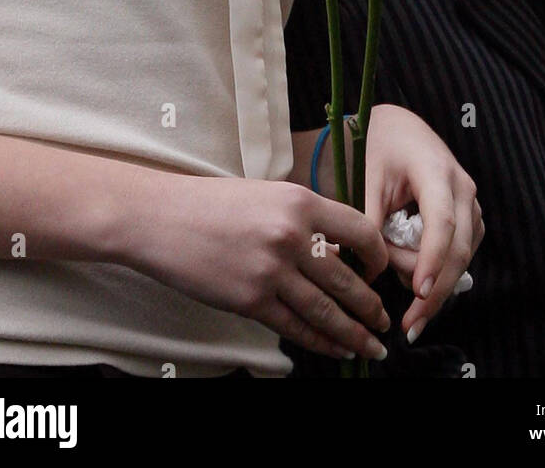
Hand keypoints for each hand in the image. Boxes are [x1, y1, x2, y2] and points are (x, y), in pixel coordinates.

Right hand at [126, 172, 391, 361]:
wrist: (161, 218)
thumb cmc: (213, 204)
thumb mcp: (268, 196)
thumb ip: (304, 220)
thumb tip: (339, 252)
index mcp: (300, 201)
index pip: (361, 231)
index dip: (378, 257)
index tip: (378, 273)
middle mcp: (291, 235)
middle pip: (348, 280)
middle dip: (371, 307)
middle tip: (383, 322)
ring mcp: (271, 270)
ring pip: (327, 311)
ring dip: (355, 333)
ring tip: (371, 346)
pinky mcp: (250, 300)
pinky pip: (296, 327)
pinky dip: (321, 342)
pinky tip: (336, 348)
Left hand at [363, 105, 483, 341]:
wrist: (403, 130)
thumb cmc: (382, 149)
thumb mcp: (368, 179)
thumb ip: (369, 223)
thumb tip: (367, 272)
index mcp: (436, 171)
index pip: (441, 222)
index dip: (431, 261)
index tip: (418, 294)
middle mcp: (463, 188)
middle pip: (458, 250)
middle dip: (436, 292)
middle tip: (408, 324)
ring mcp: (472, 204)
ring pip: (462, 258)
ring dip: (433, 280)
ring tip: (400, 285)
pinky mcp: (472, 218)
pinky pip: (461, 254)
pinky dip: (440, 271)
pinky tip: (416, 279)